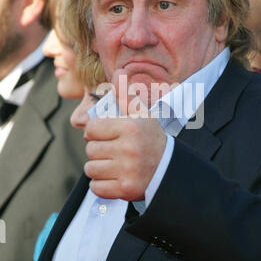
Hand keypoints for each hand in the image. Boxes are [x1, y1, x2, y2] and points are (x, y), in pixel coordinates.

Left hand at [84, 70, 166, 200]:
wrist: (169, 169)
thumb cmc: (151, 139)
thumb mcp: (142, 115)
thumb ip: (126, 94)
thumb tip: (119, 70)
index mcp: (130, 128)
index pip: (91, 128)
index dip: (97, 132)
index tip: (107, 135)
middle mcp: (128, 149)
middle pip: (90, 150)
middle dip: (98, 150)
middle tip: (113, 151)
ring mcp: (127, 171)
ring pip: (91, 169)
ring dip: (99, 168)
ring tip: (114, 164)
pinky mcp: (125, 190)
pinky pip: (96, 188)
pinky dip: (102, 185)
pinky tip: (115, 178)